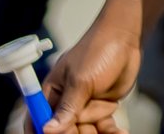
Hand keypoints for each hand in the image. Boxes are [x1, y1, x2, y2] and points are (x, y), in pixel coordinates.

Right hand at [45, 0, 145, 131]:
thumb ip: (66, 108)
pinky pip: (103, 127)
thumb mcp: (80, 81)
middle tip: (87, 130)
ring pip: (84, 131)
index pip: (37, 121)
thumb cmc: (97, 52)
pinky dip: (111, 131)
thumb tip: (47, 130)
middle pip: (63, 131)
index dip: (42, 132)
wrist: (126, 38)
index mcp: (50, 94)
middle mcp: (65, 104)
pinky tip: (120, 133)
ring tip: (106, 124)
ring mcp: (84, 106)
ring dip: (95, 133)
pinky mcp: (102, 107)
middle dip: (74, 133)